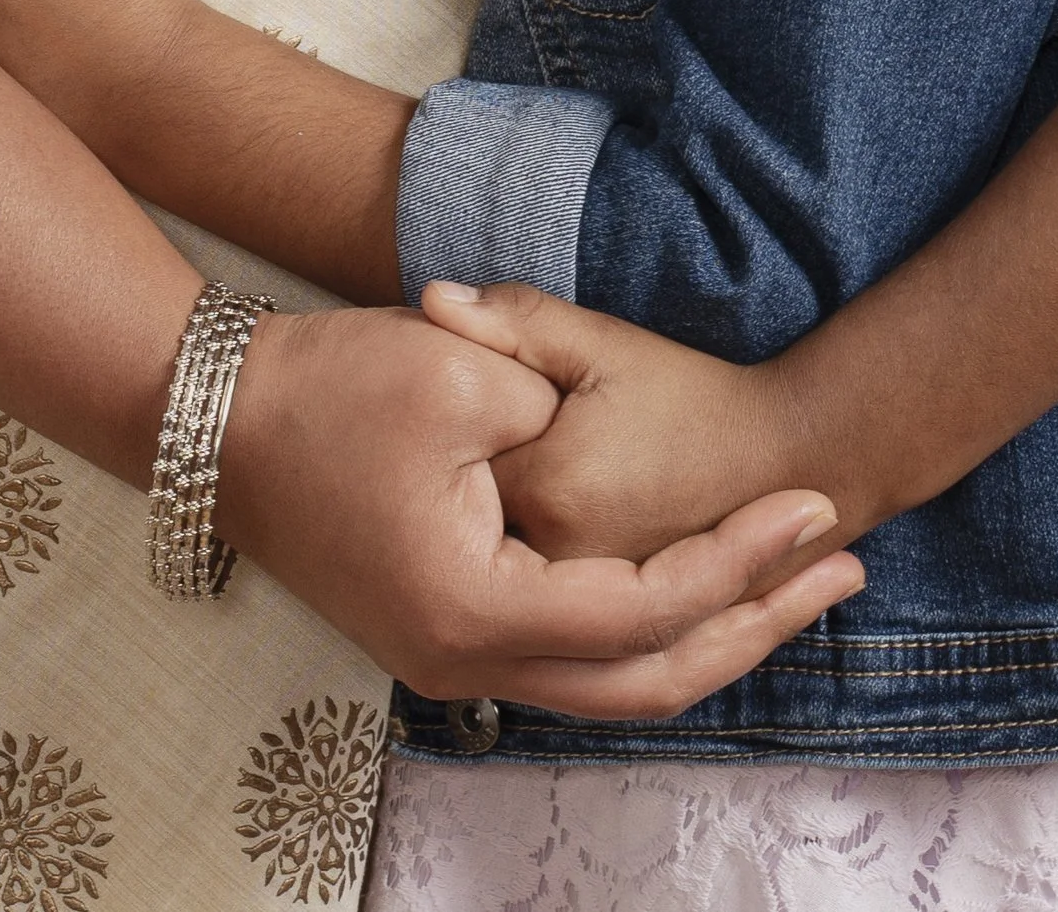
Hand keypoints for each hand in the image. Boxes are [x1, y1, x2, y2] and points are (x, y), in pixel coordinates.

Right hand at [224, 299, 862, 711]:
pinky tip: (699, 580)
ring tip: (794, 578)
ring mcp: (449, 658)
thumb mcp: (460, 372)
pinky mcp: (443, 631)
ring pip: (611, 684)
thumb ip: (556, 408)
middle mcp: (466, 662)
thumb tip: (616, 444)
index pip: (645, 609)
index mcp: (477, 608)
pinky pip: (571, 656)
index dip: (740, 561)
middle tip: (840, 569)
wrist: (218, 423)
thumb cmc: (329, 392)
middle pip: (645, 682)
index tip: (816, 506)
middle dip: (755, 625)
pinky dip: (646, 624)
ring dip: (708, 630)